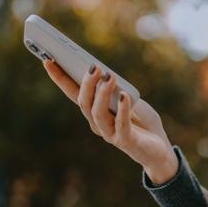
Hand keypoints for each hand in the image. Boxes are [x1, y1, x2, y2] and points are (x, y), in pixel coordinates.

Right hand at [42, 59, 178, 183]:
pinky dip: (122, 109)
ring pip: (97, 113)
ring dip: (102, 93)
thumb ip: (116, 88)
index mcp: (94, 110)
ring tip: (109, 77)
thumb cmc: (141, 120)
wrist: (160, 148)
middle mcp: (97, 123)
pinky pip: (121, 124)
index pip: (72, 92)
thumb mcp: (128, 98)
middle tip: (94, 66)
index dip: (59, 78)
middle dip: (86, 83)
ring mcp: (110, 133)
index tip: (48, 60)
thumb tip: (106, 75)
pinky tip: (124, 95)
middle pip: (84, 102)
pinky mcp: (126, 141)